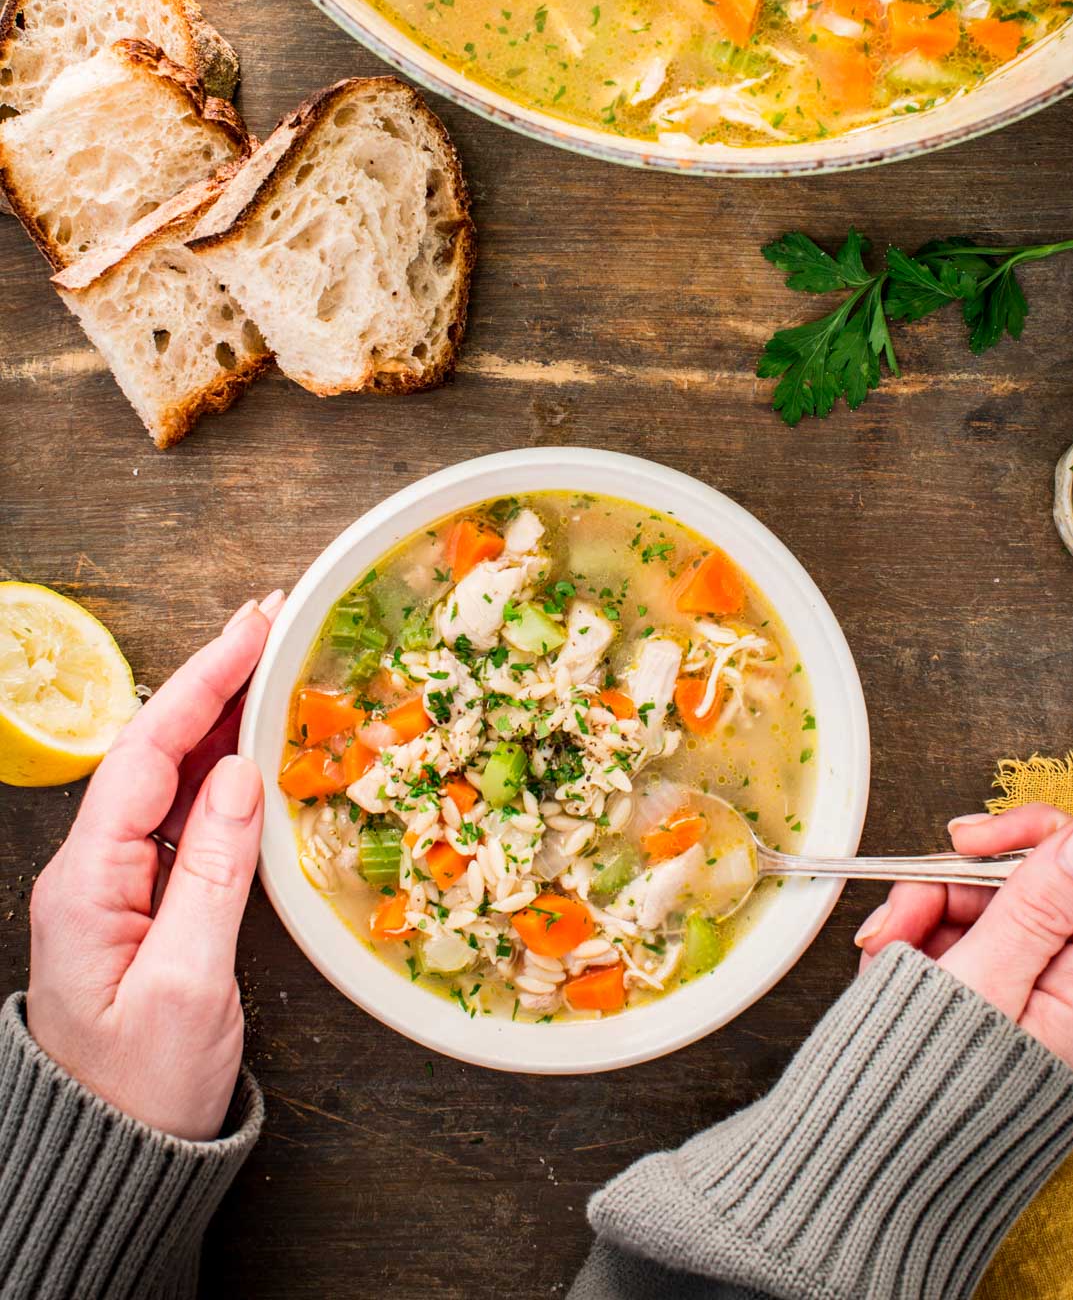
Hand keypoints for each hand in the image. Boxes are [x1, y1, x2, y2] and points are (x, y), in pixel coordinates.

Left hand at [26, 593, 283, 1140]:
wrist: (117, 1163)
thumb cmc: (145, 1088)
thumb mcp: (186, 983)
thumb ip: (210, 873)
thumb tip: (239, 776)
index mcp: (86, 883)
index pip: (146, 754)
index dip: (202, 683)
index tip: (253, 630)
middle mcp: (90, 872)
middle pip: (151, 751)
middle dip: (210, 681)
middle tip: (272, 624)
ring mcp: (112, 887)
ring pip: (166, 778)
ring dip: (217, 718)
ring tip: (271, 666)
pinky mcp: (140, 906)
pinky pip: (180, 816)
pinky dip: (220, 770)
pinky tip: (252, 749)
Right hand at [855, 804, 1072, 1087]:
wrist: (857, 1172)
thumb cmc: (920, 1097)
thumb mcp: (981, 983)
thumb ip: (1038, 905)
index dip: (1043, 844)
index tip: (978, 841)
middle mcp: (1064, 1001)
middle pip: (1031, 891)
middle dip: (957, 884)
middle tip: (908, 903)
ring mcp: (1018, 1004)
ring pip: (981, 910)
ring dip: (922, 911)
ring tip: (885, 949)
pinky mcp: (976, 1007)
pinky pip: (951, 942)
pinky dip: (911, 941)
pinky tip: (884, 965)